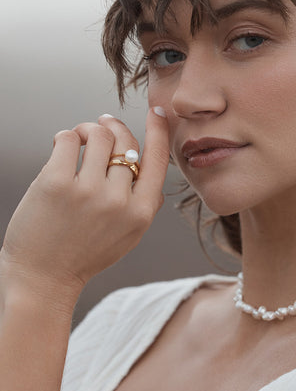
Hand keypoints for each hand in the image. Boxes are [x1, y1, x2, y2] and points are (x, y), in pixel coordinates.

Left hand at [0, 109, 168, 297]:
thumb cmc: (84, 255)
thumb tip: (150, 169)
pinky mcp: (55, 183)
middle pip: (125, 142)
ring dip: (87, 130)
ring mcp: (87, 191)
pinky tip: (62, 147)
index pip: (157, 160)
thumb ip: (144, 205)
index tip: (157, 112)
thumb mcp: (128, 237)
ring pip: (97, 135)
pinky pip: (66, 139)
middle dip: (112, 127)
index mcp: (140, 213)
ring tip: (78, 137)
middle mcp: (118, 201)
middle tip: (100, 125)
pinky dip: (65, 137)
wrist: (43, 278)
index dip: (158, 131)